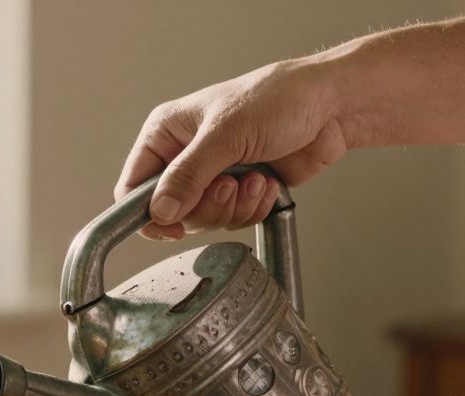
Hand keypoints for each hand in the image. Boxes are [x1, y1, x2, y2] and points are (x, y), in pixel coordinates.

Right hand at [116, 58, 350, 240]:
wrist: (331, 107)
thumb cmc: (278, 99)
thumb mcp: (225, 135)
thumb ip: (187, 176)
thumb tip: (159, 212)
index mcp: (166, 134)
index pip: (133, 186)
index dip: (147, 212)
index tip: (171, 227)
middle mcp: (184, 156)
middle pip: (171, 211)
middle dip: (206, 206)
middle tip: (228, 185)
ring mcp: (212, 175)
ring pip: (203, 219)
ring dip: (234, 206)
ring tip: (254, 177)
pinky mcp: (239, 190)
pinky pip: (233, 219)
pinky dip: (253, 207)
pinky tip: (266, 181)